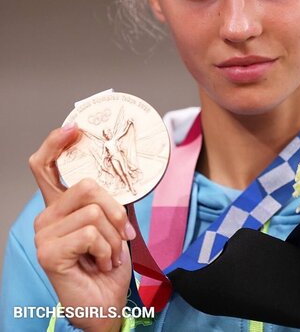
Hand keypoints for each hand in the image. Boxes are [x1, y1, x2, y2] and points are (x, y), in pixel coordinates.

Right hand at [30, 124, 135, 331]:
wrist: (105, 304)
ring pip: (94, 210)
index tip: (73, 129)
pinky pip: (91, 232)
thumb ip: (107, 201)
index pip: (46, 166)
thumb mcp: (112, 225)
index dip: (56, 143)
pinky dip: (106, 248)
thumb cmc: (107, 264)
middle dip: (115, 209)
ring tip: (107, 254)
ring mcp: (44, 233)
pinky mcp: (48, 251)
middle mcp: (47, 216)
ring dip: (113, 236)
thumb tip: (121, 173)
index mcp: (61, 207)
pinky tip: (99, 263)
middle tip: (121, 233)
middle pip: (87, 185)